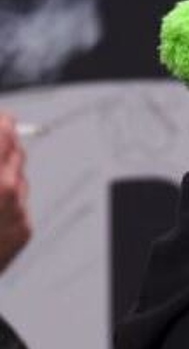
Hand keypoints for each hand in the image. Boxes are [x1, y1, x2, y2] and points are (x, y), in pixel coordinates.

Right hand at [0, 114, 30, 273]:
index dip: (1, 123)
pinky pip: (21, 202)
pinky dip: (8, 199)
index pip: (3, 132)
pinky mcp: (25, 230)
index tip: (1, 118)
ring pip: (20, 177)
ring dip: (5, 172)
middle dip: (4, 144)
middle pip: (16, 151)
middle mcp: (7, 191)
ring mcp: (19, 211)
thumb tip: (0, 128)